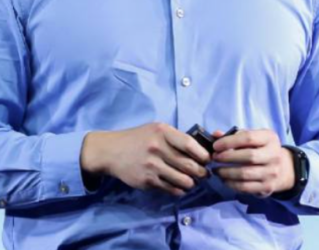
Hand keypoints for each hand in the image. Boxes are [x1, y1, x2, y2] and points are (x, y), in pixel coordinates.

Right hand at [80, 122, 210, 196]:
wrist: (111, 151)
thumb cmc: (138, 139)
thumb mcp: (155, 129)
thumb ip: (175, 137)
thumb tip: (201, 150)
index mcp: (162, 132)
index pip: (190, 145)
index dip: (203, 155)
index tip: (207, 160)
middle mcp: (157, 148)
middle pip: (190, 166)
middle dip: (202, 173)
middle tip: (204, 174)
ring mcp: (152, 166)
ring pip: (183, 181)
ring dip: (192, 183)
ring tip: (192, 182)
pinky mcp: (147, 180)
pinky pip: (171, 189)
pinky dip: (179, 190)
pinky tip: (179, 187)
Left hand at [210, 128, 293, 197]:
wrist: (281, 168)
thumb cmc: (260, 148)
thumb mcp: (252, 137)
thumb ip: (234, 135)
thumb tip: (215, 135)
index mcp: (270, 138)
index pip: (248, 138)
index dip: (229, 142)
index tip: (215, 146)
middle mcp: (274, 155)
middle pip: (249, 156)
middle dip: (227, 157)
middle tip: (214, 157)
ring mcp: (272, 173)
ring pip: (245, 174)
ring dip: (226, 172)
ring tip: (216, 170)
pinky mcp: (267, 187)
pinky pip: (245, 187)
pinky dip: (231, 184)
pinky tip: (224, 179)